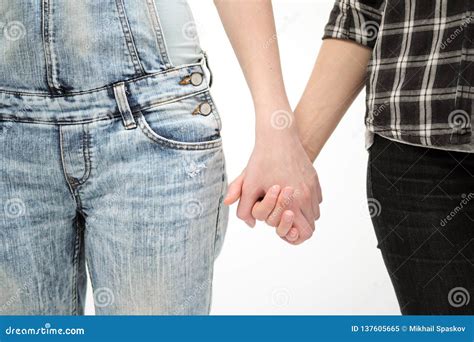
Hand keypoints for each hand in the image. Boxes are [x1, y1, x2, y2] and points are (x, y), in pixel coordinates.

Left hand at [225, 112, 321, 244]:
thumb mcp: (248, 185)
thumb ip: (244, 209)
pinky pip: (315, 199)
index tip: (281, 228)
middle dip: (296, 225)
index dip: (293, 236)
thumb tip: (250, 224)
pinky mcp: (314, 179)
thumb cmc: (262, 161)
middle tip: (282, 218)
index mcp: (293, 202)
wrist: (278, 136)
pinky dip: (306, 202)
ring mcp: (313, 187)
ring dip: (302, 214)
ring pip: (314, 212)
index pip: (304, 233)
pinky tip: (292, 195)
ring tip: (286, 207)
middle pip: (311, 225)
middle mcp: (307, 196)